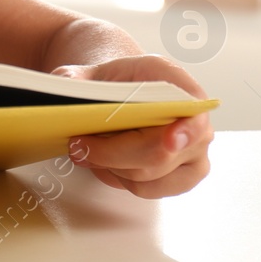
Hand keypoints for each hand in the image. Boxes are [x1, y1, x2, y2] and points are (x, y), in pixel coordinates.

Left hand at [50, 54, 212, 198]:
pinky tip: (108, 162)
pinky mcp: (185, 176)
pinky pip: (149, 189)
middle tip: (78, 144)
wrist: (121, 92)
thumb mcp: (88, 71)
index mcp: (175, 82)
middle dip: (110, 152)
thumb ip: (74, 79)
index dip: (185, 128)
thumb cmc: (112, 83)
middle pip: (158, 152)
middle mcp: (195, 118)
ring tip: (88, 150)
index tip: (169, 140)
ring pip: (148, 175)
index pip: (193, 108)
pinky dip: (120, 179)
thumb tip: (66, 90)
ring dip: (110, 167)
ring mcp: (195, 150)